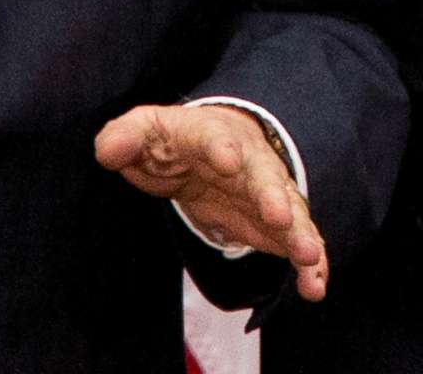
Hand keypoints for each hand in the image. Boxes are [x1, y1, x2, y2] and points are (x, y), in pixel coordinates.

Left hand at [94, 104, 328, 299]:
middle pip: (263, 176)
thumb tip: (107, 150)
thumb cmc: (176, 143)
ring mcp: (268, 193)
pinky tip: (315, 288)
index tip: (225, 161)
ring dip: (300, 233)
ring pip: (291, 211)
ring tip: (308, 257)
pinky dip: (311, 264)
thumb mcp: (145, 133)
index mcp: (211, 136)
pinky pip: (298, 242)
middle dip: (272, 195)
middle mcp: (249, 162)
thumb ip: (124, 138)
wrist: (216, 148)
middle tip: (279, 215)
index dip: (220, 149)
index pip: (214, 139)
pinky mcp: (277, 224)